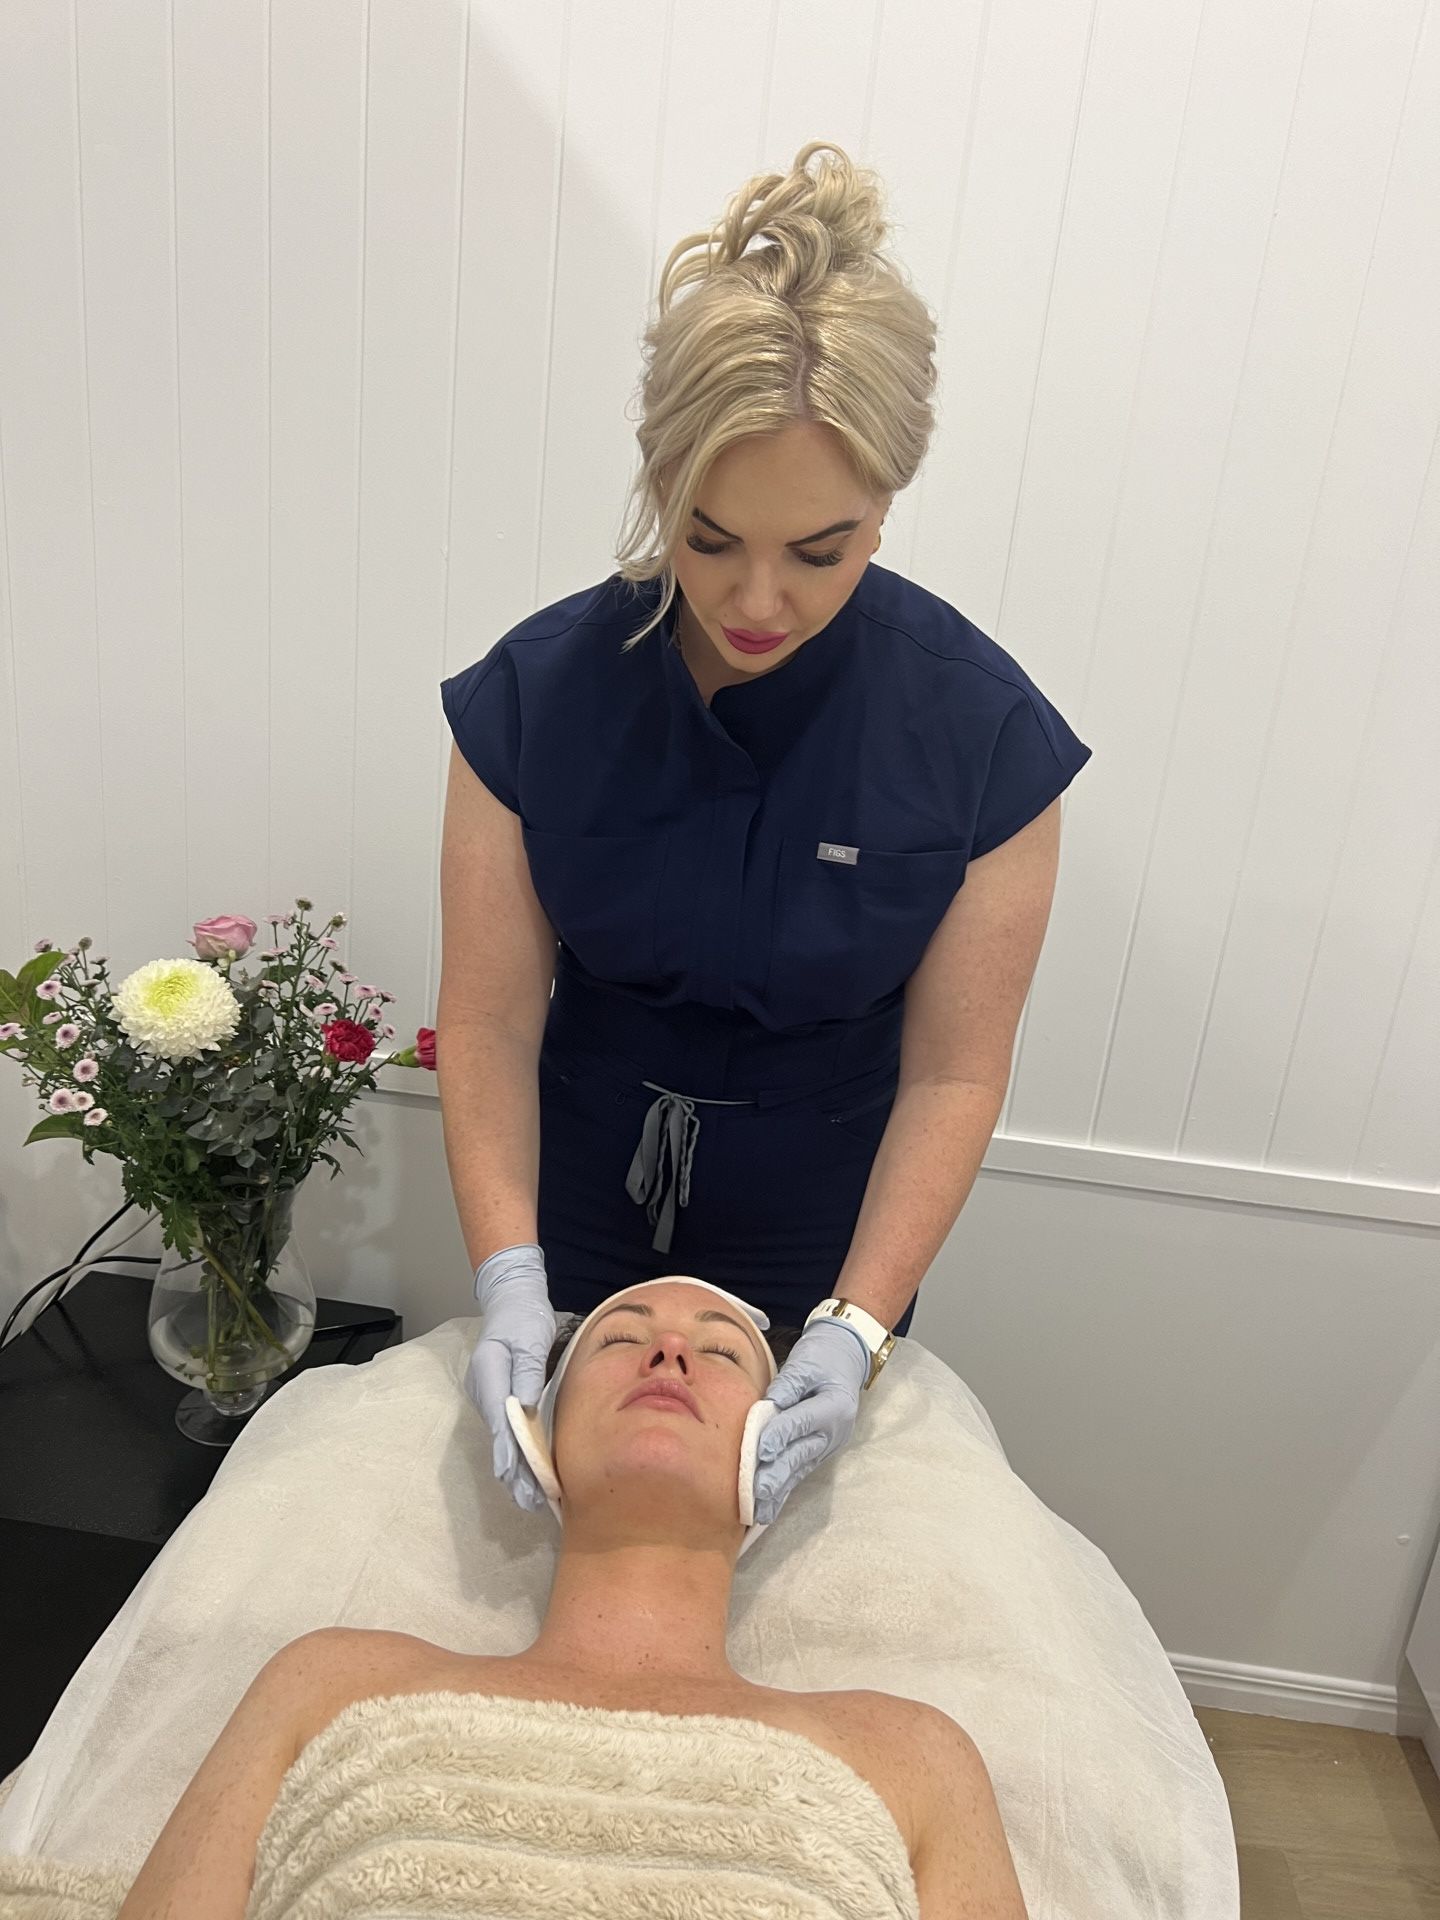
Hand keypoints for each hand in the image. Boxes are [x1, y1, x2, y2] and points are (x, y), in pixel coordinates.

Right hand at [464, 1244, 556, 1513]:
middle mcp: (483, 1389)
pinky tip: (527, 1475)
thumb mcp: (530, 1337)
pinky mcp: (499, 1399)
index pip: (499, 1418)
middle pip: (498, 1436)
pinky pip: (507, 1431)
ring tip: (529, 1499)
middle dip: (513, 1470)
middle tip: (530, 1501)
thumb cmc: (524, 1316)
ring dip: (516, 1469)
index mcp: (488, 1372)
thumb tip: (524, 1405)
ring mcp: (489, 1395)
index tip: (517, 1476)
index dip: (509, 1449)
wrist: (513, 1300)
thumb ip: (526, 1370)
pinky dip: (518, 1453)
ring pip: (502, 1438)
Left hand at [751, 1318, 870, 1526]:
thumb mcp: (806, 1363)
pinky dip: (784, 1490)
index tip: (758, 1451)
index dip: (778, 1436)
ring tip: (760, 1511)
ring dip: (778, 1491)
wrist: (844, 1359)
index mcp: (835, 1405)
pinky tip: (769, 1507)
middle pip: (800, 1454)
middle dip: (776, 1475)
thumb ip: (786, 1386)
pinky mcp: (818, 1452)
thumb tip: (766, 1408)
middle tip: (756, 1492)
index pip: (801, 1422)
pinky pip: (799, 1472)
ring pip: (799, 1469)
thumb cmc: (822, 1358)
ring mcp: (827, 1445)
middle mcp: (834, 1431)